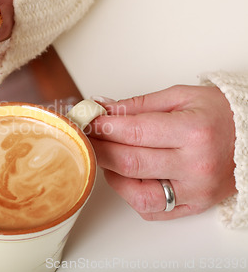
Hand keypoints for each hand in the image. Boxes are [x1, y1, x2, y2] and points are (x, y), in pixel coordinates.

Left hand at [88, 85, 236, 220]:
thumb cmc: (219, 114)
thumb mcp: (180, 97)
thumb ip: (137, 105)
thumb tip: (102, 107)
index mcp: (193, 132)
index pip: (133, 132)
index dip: (102, 127)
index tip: (86, 121)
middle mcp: (195, 165)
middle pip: (129, 163)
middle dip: (99, 148)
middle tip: (86, 137)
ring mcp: (195, 190)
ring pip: (136, 193)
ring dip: (112, 174)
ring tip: (107, 156)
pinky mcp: (194, 205)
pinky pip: (152, 210)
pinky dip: (131, 194)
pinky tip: (127, 176)